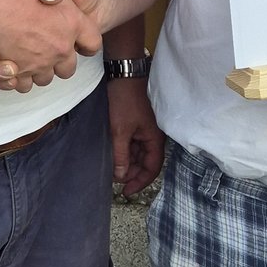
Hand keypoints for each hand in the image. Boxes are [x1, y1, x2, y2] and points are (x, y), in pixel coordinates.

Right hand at [0, 0, 99, 91]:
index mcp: (72, 22)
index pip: (92, 41)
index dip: (87, 40)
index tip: (80, 41)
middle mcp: (57, 48)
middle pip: (68, 68)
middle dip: (60, 61)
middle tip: (48, 49)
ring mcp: (36, 63)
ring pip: (43, 79)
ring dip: (37, 71)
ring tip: (25, 58)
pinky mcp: (13, 73)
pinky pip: (19, 84)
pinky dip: (14, 79)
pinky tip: (7, 66)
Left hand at [108, 76, 164, 193]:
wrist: (122, 75)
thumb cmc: (124, 100)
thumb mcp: (120, 131)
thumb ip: (121, 155)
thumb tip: (121, 176)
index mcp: (154, 139)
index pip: (152, 168)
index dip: (140, 182)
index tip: (126, 191)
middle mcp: (152, 137)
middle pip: (145, 163)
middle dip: (132, 174)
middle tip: (116, 182)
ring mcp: (144, 131)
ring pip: (137, 155)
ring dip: (127, 163)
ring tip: (112, 169)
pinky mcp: (135, 125)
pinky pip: (132, 145)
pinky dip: (124, 152)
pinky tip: (113, 156)